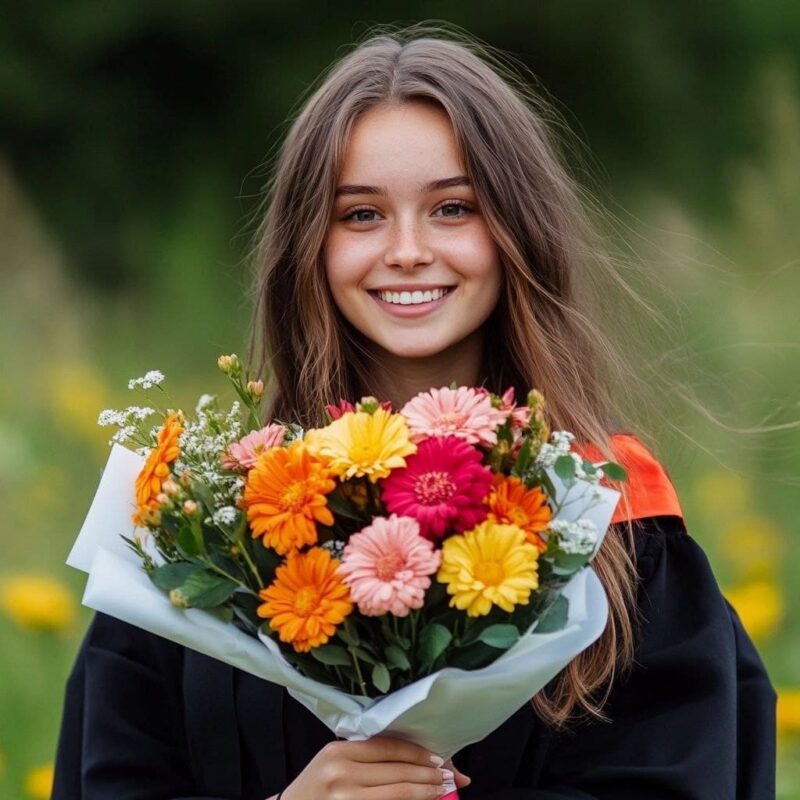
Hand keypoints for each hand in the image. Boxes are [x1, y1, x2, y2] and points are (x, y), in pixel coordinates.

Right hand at [281, 735, 469, 799]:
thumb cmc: (317, 785)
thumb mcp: (336, 761)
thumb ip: (368, 756)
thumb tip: (417, 758)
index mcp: (339, 752)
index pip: (388, 748)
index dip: (417, 753)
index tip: (438, 758)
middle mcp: (341, 774)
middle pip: (397, 771)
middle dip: (428, 774)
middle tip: (449, 775)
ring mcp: (346, 799)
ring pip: (397, 794)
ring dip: (425, 792)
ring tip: (440, 790)